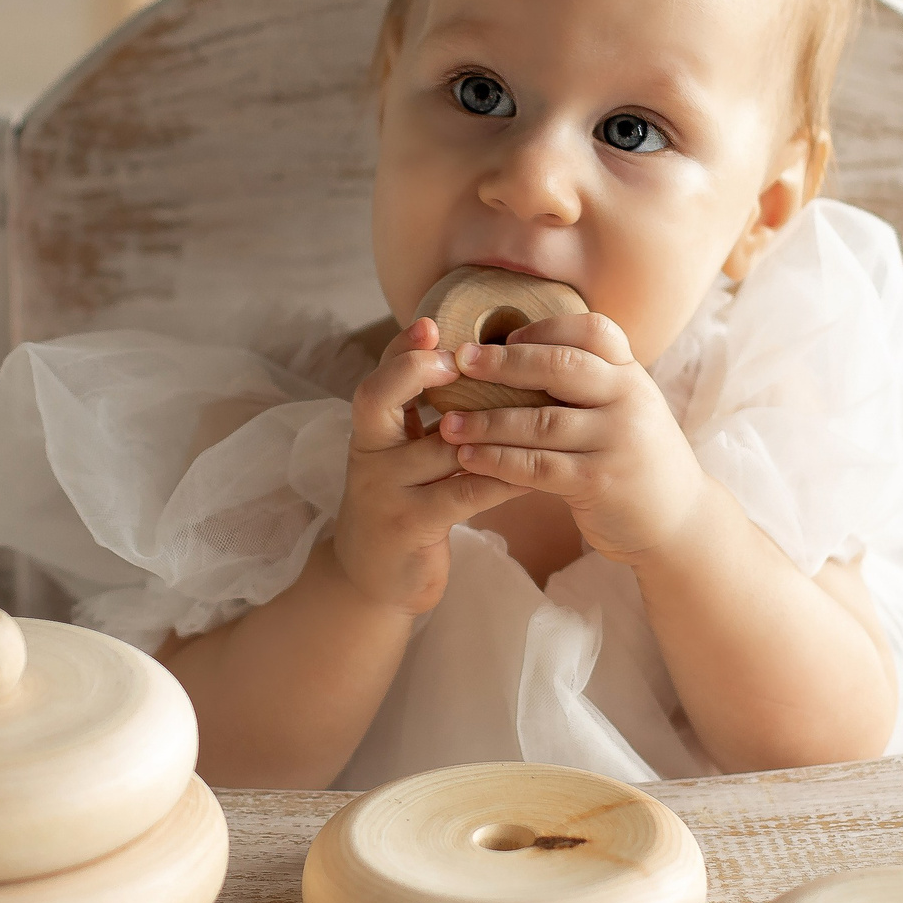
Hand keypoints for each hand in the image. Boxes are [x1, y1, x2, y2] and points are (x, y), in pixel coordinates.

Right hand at [332, 317, 529, 615]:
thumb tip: (469, 361)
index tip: (431, 324)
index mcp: (371, 432)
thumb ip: (421, 416)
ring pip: (436, 447)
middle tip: (457, 358)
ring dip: (485, 426)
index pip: (378, 376)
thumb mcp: (402, 457)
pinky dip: (501, 477)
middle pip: (375, 398)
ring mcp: (384, 492)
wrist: (372, 579)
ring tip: (531, 405)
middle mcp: (368, 455)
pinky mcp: (409, 526)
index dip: (401, 349)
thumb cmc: (403, 504)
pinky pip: (462, 493)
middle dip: (415, 371)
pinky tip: (533, 469)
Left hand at [434, 313, 712, 564]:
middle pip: (560, 367)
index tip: (503, 337)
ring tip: (447, 423)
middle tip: (459, 361)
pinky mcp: (599, 481)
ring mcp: (617, 440)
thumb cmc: (635, 459)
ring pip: (541, 421)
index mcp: (631, 375)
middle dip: (503, 363)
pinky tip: (468, 458)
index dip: (544, 328)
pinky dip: (498, 461)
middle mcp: (629, 399)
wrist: (679, 521)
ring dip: (487, 421)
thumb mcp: (626, 409)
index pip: (592, 330)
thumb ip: (588, 383)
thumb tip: (515, 354)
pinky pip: (538, 466)